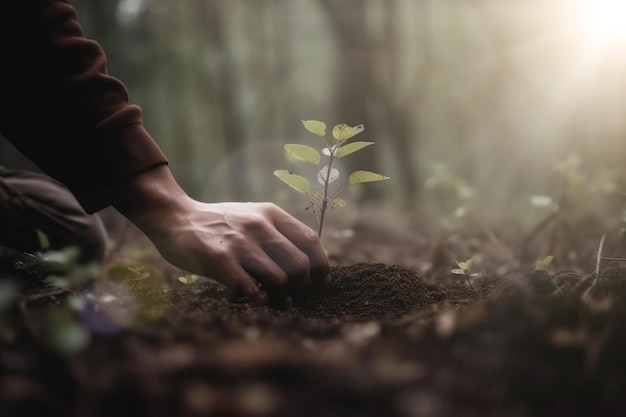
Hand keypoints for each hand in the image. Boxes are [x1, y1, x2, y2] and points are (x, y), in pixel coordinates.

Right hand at [113, 166, 329, 297]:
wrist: (176, 217)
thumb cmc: (221, 224)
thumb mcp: (253, 217)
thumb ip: (278, 235)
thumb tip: (308, 266)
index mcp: (271, 214)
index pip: (311, 241)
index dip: (321, 266)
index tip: (321, 282)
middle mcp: (259, 225)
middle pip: (300, 264)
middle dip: (302, 285)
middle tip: (293, 295)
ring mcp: (239, 241)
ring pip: (279, 279)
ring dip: (279, 295)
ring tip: (272, 299)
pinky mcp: (218, 258)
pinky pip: (249, 288)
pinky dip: (255, 298)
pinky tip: (250, 298)